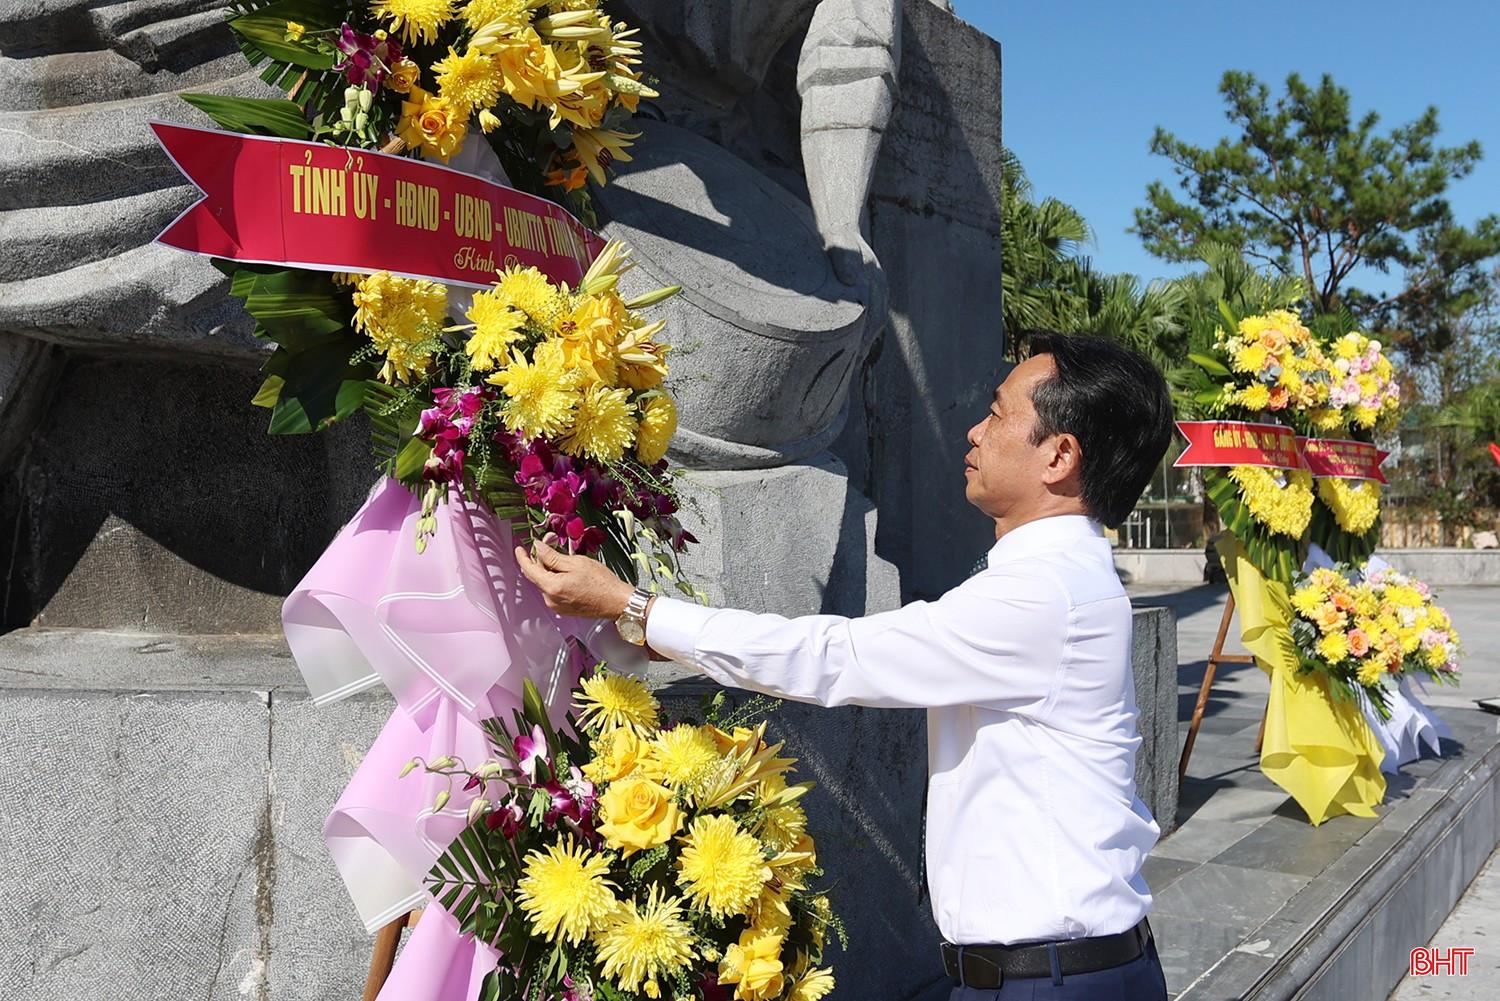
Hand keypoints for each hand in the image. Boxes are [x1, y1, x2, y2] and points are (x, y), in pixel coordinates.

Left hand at [514, 539, 635, 618]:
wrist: (616, 602)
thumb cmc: (602, 583)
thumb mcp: (576, 563)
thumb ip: (553, 556)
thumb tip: (538, 548)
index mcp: (552, 587)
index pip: (529, 570)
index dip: (522, 557)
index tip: (520, 549)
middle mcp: (550, 599)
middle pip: (536, 576)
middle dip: (539, 560)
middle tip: (548, 545)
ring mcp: (556, 606)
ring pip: (545, 583)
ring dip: (548, 570)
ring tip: (563, 559)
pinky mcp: (563, 609)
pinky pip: (552, 591)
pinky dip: (554, 580)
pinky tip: (566, 573)